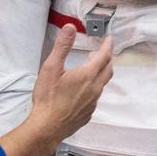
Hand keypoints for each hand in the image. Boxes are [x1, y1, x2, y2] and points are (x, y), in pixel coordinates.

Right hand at [28, 25, 114, 143]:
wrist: (47, 128)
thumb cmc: (48, 98)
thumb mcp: (51, 68)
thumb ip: (62, 46)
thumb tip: (70, 28)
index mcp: (88, 75)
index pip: (104, 56)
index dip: (107, 46)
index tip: (109, 39)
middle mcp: (94, 88)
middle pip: (108, 70)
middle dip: (107, 58)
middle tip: (103, 52)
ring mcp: (92, 102)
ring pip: (102, 84)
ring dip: (101, 73)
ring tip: (93, 69)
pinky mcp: (88, 113)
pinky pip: (95, 97)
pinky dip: (94, 88)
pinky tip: (84, 90)